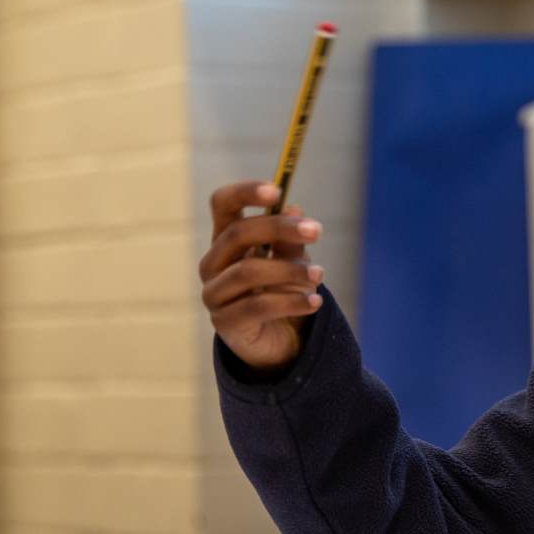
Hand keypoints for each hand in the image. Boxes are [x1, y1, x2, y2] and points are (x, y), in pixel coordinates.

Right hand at [200, 180, 325, 370]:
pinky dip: (291, 301)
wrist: (281, 342)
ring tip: (319, 275)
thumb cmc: (283, 292)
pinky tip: (314, 302)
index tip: (277, 190)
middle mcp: (213, 263)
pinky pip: (258, 307)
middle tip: (316, 230)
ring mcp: (214, 294)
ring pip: (248, 272)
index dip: (245, 192)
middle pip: (237, 234)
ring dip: (289, 270)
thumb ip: (290, 241)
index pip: (223, 204)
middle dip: (279, 228)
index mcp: (226, 239)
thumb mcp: (292, 262)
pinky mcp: (225, 323)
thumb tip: (293, 208)